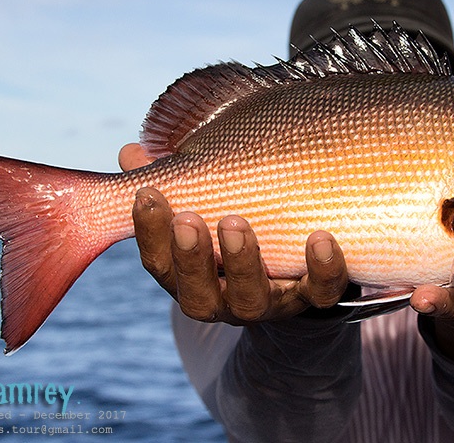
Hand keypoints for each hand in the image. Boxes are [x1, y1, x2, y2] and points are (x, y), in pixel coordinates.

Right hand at [120, 143, 350, 324]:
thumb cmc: (238, 227)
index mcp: (189, 278)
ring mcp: (269, 302)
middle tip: (188, 218)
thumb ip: (171, 181)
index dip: (149, 232)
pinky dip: (322, 268)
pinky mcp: (313, 296)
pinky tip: (320, 237)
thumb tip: (131, 152)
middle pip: (198, 293)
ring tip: (235, 222)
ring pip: (251, 298)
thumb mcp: (205, 205)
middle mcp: (224, 299)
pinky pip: (320, 291)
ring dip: (241, 261)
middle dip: (190, 256)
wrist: (298, 274)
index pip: (159, 263)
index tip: (147, 194)